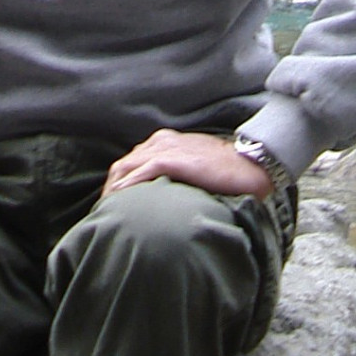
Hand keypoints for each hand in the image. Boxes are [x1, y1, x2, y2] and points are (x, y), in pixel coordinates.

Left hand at [102, 129, 273, 199]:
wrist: (250, 163)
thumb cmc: (227, 170)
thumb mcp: (195, 169)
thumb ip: (177, 177)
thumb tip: (166, 199)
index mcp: (165, 142)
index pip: (131, 162)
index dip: (119, 184)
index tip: (113, 206)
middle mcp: (160, 141)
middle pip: (123, 165)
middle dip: (110, 189)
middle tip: (105, 214)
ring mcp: (166, 148)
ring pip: (127, 168)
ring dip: (114, 190)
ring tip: (108, 213)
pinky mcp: (173, 159)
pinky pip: (141, 172)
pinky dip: (128, 187)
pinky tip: (121, 202)